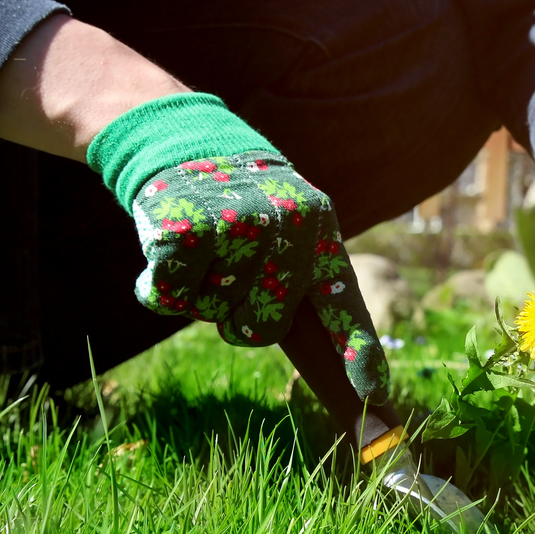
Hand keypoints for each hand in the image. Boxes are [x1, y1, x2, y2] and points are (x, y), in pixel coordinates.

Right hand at [89, 95, 388, 404]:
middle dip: (239, 319)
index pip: (342, 301)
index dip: (358, 350)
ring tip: (202, 246)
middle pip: (264, 327)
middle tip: (228, 275)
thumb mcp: (287, 227)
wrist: (185, 141)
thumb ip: (301, 284)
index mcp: (319, 230)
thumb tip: (315, 361)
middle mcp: (285, 226)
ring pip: (212, 312)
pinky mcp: (185, 230)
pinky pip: (171, 298)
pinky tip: (169, 246)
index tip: (375, 392)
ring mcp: (236, 226)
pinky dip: (159, 287)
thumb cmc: (241, 205)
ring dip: (198, 293)